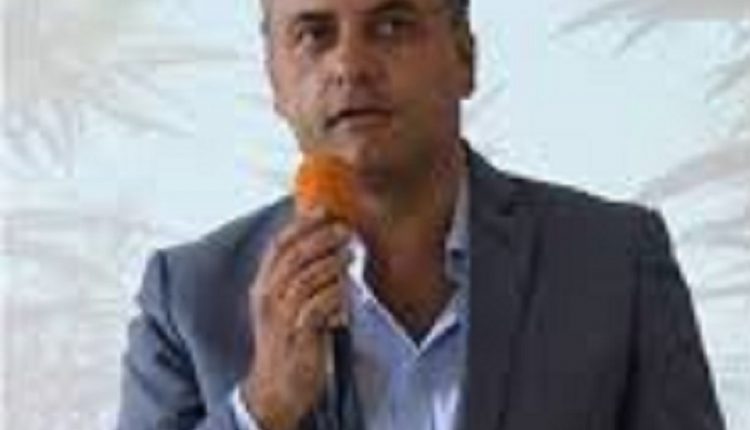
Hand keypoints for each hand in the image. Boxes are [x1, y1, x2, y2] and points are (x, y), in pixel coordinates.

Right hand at [242, 207, 350, 429]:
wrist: (276, 387)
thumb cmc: (287, 340)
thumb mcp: (284, 305)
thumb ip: (298, 277)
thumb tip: (324, 245)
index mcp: (264, 285)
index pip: (278, 245)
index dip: (301, 224)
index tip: (324, 208)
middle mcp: (268, 297)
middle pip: (293, 256)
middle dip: (321, 238)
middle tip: (346, 229)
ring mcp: (282, 316)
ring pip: (306, 279)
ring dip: (332, 264)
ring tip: (351, 255)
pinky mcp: (298, 336)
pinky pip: (318, 308)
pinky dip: (335, 296)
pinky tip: (348, 294)